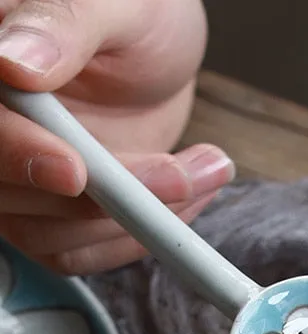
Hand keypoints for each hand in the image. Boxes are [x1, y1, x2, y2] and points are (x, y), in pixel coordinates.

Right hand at [0, 0, 234, 274]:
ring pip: (43, 233)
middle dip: (103, 197)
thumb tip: (13, 62)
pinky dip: (134, 239)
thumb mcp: (115, 2)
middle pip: (7, 191)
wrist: (158, 53)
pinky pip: (74, 252)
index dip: (19, 153)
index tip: (76, 169)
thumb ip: (64, 23)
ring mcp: (13, 175)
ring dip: (133, 221)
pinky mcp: (46, 212)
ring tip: (205, 171)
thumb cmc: (138, 13)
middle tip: (183, 176)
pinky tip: (185, 196)